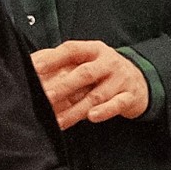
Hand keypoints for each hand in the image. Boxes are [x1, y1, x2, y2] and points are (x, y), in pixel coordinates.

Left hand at [30, 40, 149, 128]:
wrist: (140, 80)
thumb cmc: (103, 71)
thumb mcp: (86, 60)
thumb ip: (60, 60)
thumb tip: (30, 62)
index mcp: (94, 50)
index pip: (72, 50)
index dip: (52, 58)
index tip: (34, 68)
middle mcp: (108, 62)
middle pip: (84, 73)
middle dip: (63, 86)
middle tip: (45, 97)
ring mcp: (120, 79)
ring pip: (97, 95)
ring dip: (76, 109)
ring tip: (58, 120)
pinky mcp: (129, 97)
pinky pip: (117, 105)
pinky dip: (104, 111)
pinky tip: (92, 117)